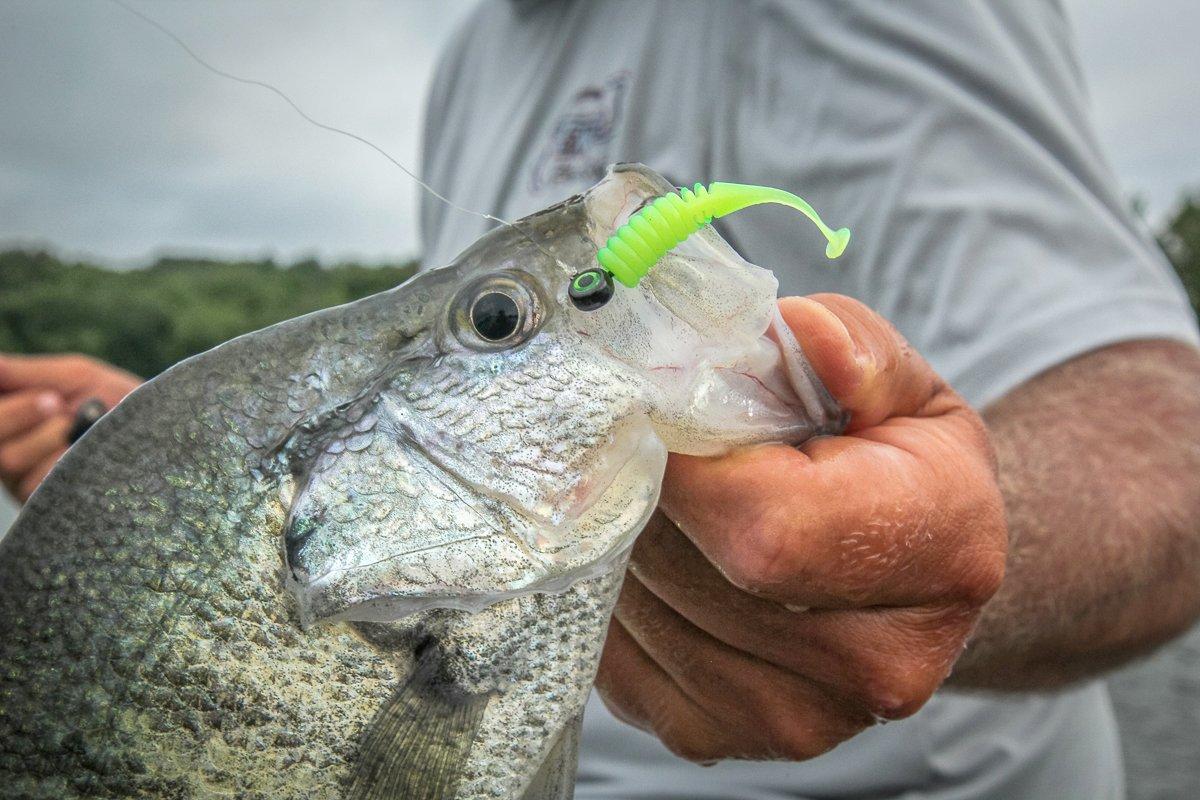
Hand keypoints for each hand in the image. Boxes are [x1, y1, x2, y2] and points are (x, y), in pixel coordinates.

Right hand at [0, 354, 140, 501]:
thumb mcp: (77, 378)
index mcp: (10, 421)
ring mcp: (24, 481)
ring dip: (50, 436)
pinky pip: (39, 483)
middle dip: (20, 412)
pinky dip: (68, 461)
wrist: (164, 436)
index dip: (9, 406)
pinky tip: (92, 456)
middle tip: (57, 403)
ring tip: (85, 429)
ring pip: (10, 458)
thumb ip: (29, 372)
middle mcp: (8, 452)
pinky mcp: (47, 506)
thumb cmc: (118, 402)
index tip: (45, 393)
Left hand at [595, 294, 1006, 762]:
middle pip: (690, 573)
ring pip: (638, 613)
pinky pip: (614, 655)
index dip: (685, 463)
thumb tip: (793, 330)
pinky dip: (612, 594)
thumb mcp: (902, 385)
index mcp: (941, 554)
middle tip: (644, 441)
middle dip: (643, 492)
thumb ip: (851, 348)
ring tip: (658, 497)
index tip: (654, 410)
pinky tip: (652, 553)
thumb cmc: (898, 467)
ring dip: (620, 538)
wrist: (906, 574)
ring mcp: (795, 719)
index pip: (768, 527)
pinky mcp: (718, 738)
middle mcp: (878, 664)